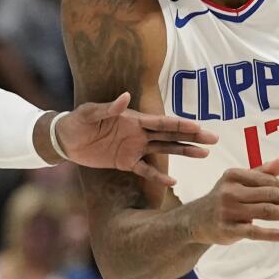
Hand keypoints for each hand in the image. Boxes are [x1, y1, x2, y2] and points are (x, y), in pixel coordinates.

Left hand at [56, 92, 219, 185]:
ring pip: (165, 150)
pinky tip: (173, 182)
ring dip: (184, 152)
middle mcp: (139, 133)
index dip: (181, 124)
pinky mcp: (125, 162)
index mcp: (134, 120)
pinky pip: (145, 170)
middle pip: (171, 135)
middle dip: (192, 137)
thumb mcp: (90, 113)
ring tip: (204, 155)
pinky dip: (159, 176)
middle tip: (213, 139)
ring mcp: (134, 148)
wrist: (65, 138)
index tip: (200, 127)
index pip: (162, 122)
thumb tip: (124, 96)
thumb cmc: (77, 121)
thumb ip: (108, 108)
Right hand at [190, 157, 278, 244]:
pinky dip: (271, 233)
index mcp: (234, 175)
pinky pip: (253, 232)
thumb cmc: (224, 198)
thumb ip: (263, 172)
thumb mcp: (239, 182)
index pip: (267, 180)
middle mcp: (230, 191)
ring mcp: (228, 211)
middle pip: (269, 194)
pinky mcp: (227, 229)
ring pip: (265, 211)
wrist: (195, 221)